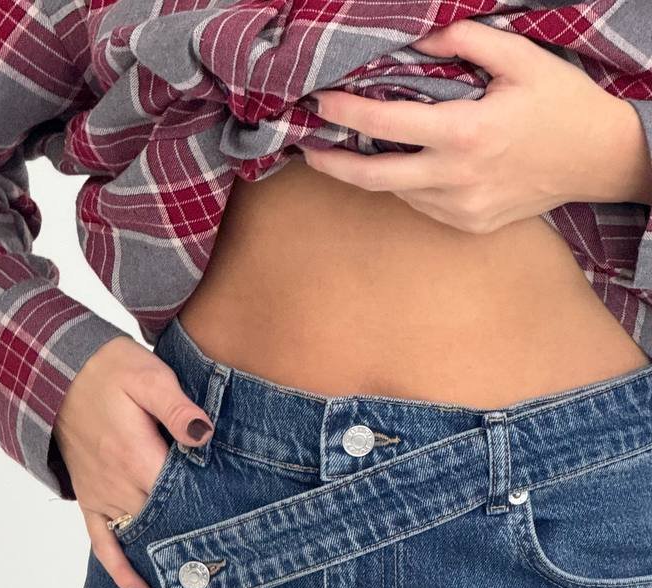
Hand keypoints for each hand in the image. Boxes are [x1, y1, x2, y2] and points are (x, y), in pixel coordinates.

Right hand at [52, 334, 214, 587]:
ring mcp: (103, 496)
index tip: (243, 539)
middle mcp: (118, 483)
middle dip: (196, 544)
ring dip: (168, 560)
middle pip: (166, 522)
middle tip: (233, 572)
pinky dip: (121, 571)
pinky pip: (103, 544)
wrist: (56, 372)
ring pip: (141, 537)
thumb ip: (178, 408)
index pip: (183, 496)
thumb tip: (204, 434)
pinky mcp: (90, 500)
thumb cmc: (108, 369)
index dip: (213, 515)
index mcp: (137, 455)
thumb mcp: (148, 376)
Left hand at [299, 18, 651, 233]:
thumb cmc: (561, 105)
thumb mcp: (518, 59)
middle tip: (308, 149)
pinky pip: (424, 206)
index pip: (385, 125)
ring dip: (375, 172)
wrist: (599, 160)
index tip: (320, 103)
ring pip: (399, 192)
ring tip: (353, 151)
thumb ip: (464, 43)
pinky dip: (408, 184)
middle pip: (374, 179)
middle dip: (333, 165)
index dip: (345, 113)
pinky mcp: (470, 225)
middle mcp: (457, 180)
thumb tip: (418, 42)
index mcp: (465, 135)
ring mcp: (462, 210)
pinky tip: (406, 165)